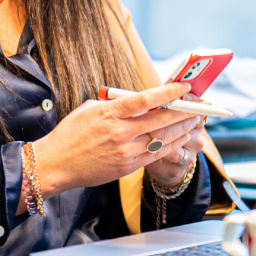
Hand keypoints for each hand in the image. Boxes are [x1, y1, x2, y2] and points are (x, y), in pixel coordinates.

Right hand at [31, 83, 201, 199]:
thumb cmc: (70, 134)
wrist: (55, 165)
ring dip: (183, 128)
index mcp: (109, 113)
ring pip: (163, 139)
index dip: (169, 93)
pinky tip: (182, 137)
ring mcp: (125, 152)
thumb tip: (141, 101)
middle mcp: (119, 133)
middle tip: (200, 104)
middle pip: (160, 119)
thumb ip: (116, 105)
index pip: (146, 99)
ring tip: (197, 120)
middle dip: (184, 111)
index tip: (184, 87)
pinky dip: (172, 145)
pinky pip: (156, 155)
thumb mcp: (90, 109)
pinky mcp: (127, 167)